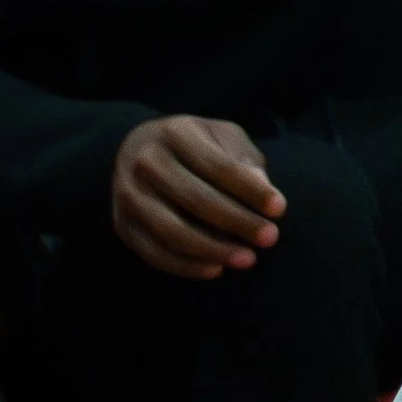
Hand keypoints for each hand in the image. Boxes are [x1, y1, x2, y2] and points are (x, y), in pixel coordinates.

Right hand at [110, 115, 282, 277]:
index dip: (250, 190)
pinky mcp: (122, 225)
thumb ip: (244, 159)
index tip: (279, 209)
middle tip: (270, 238)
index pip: (218, 166)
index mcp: (175, 133)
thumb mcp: (221, 137)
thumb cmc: (194, 146)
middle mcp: (146, 161)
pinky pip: (155, 253)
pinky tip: (216, 269)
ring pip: (173, 231)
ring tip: (247, 259)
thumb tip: (263, 187)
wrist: (136, 151)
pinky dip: (186, 266)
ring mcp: (128, 195)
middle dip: (238, 222)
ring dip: (214, 250)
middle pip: (197, 199)